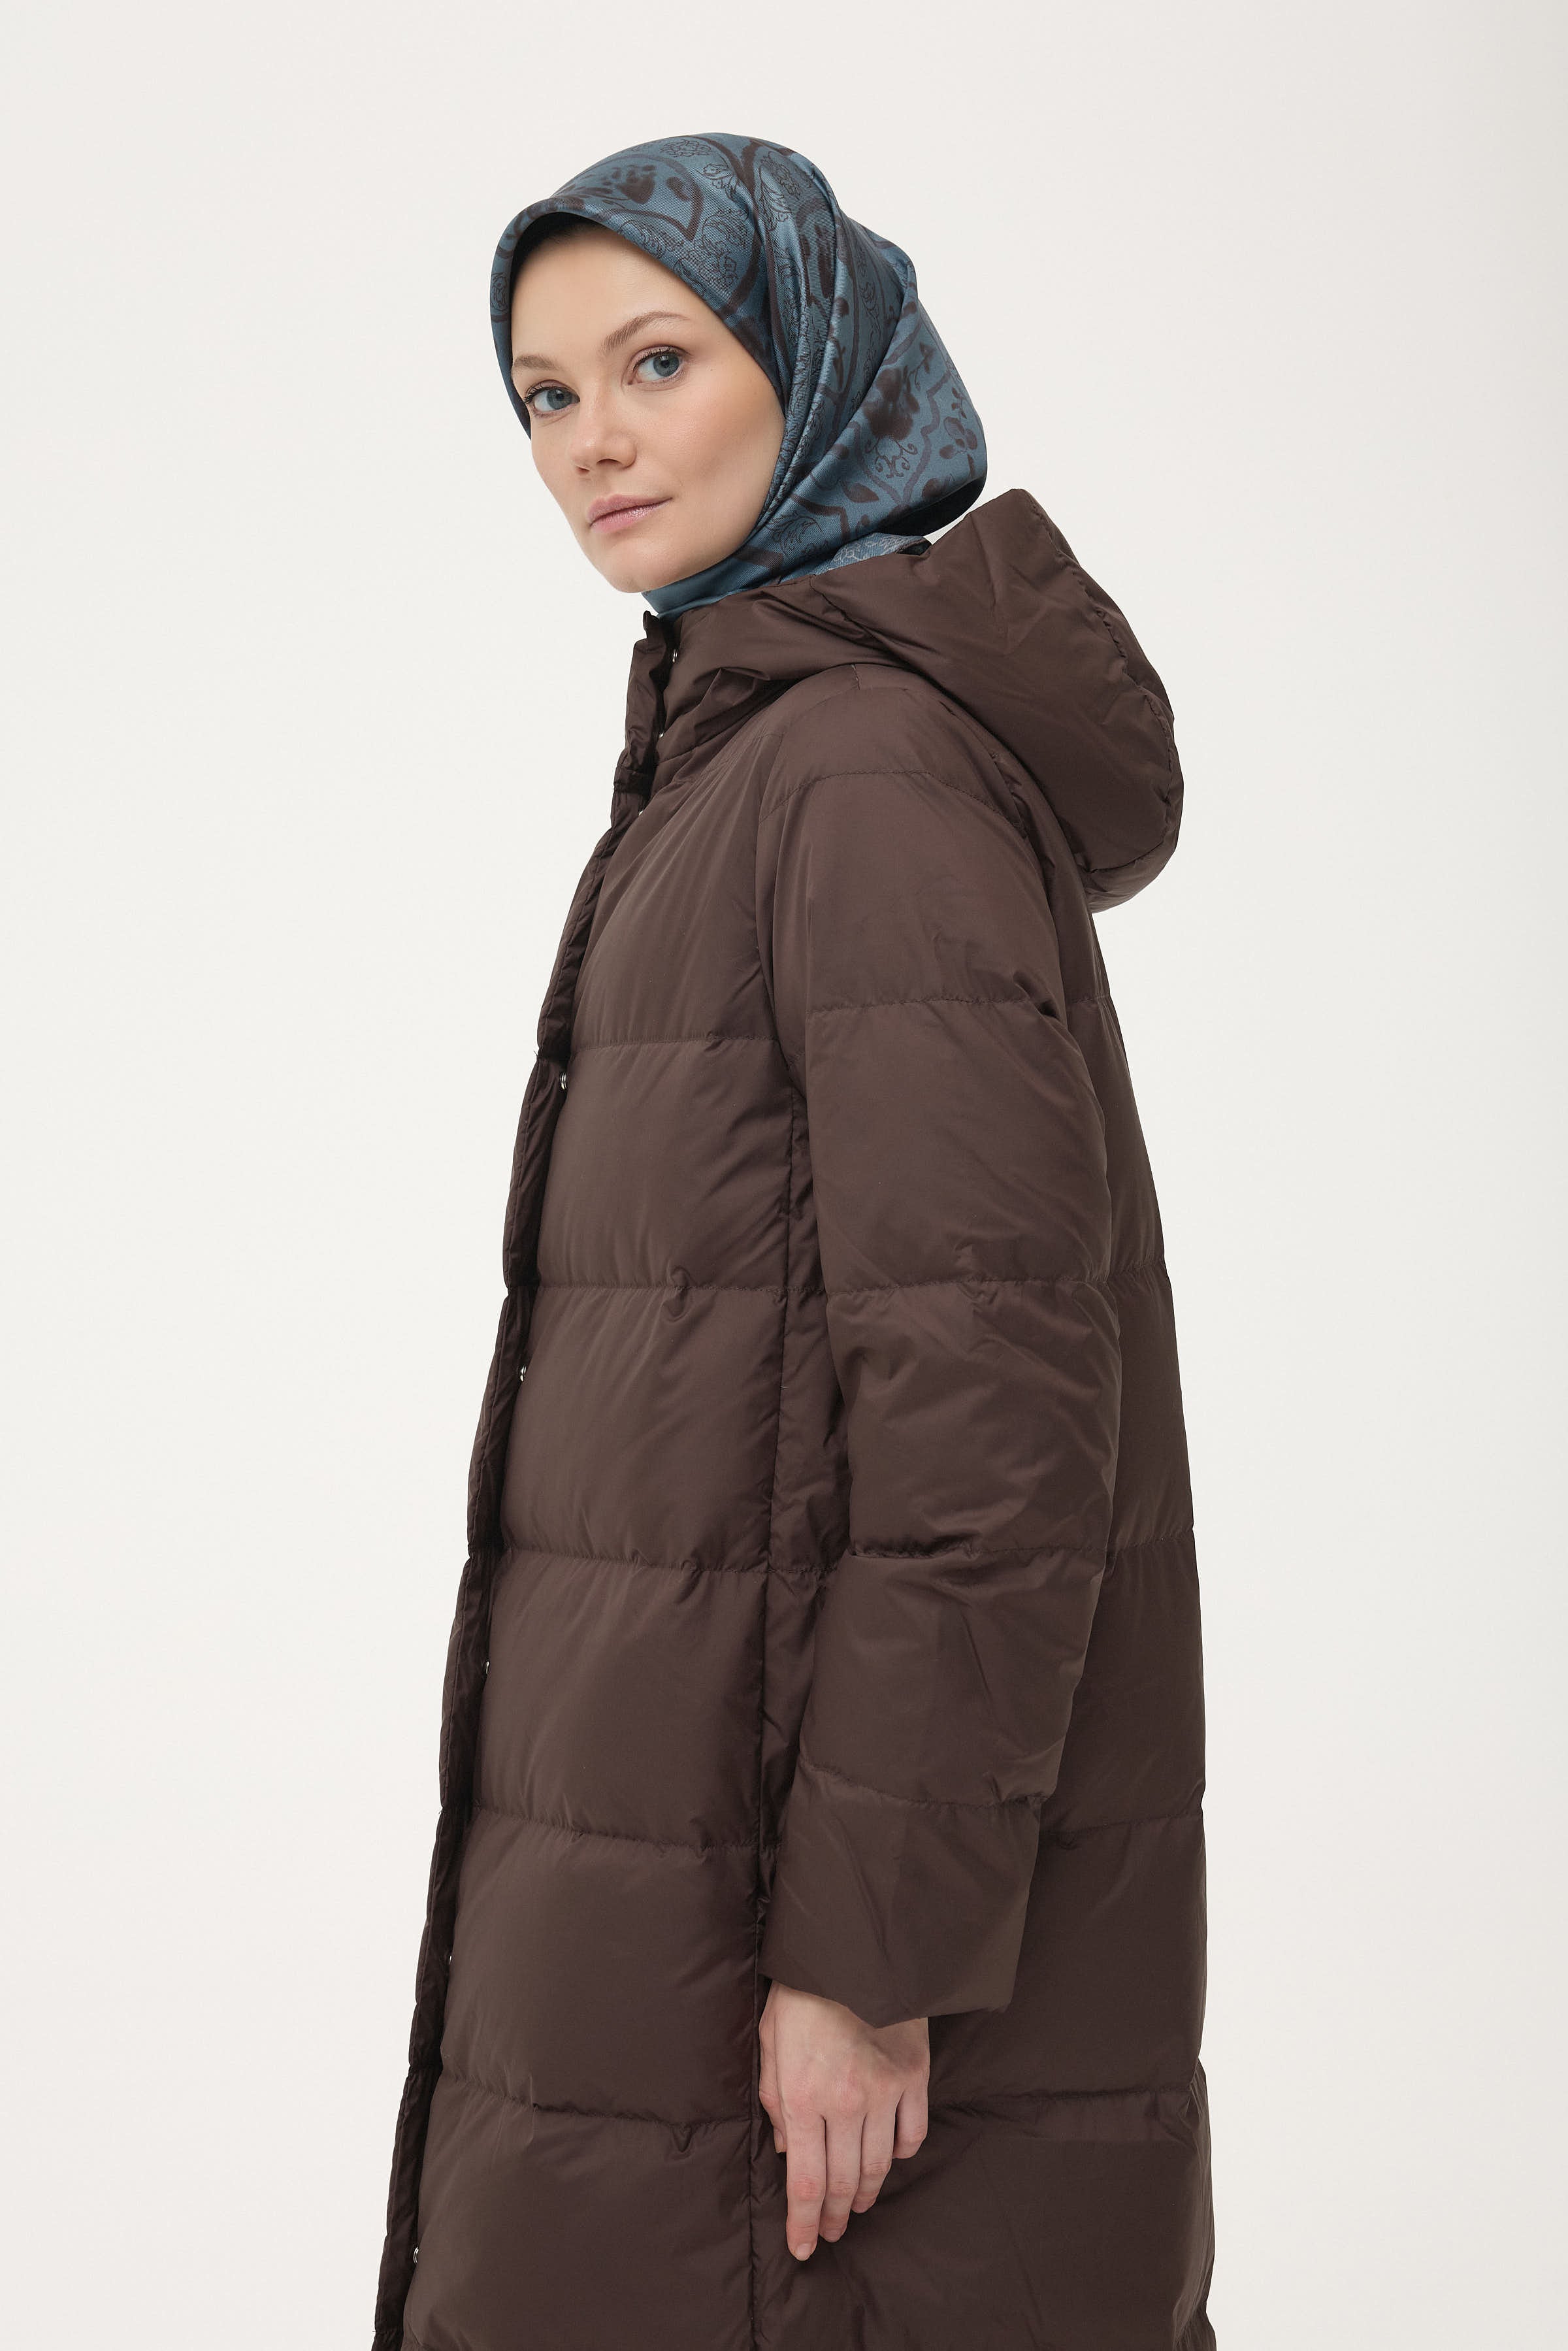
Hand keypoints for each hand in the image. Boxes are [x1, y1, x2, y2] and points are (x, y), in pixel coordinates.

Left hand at [757, 1979, 928, 2259]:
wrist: (852, 1948)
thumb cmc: (802, 1993)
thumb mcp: (770, 2041)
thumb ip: (774, 2099)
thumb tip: (785, 2149)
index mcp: (804, 2096)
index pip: (805, 2181)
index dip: (802, 2223)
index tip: (803, 2249)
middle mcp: (847, 2103)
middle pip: (842, 2181)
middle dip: (833, 2216)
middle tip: (829, 2233)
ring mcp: (886, 2091)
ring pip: (878, 2165)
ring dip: (864, 2193)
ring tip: (853, 2205)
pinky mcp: (914, 2075)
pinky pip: (912, 2133)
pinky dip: (900, 2154)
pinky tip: (888, 2160)